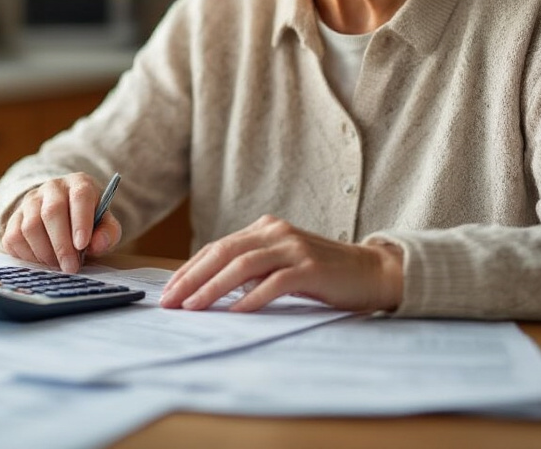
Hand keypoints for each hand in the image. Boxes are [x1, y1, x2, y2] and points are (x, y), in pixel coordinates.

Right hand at [0, 173, 122, 273]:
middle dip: (61, 244)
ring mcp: (30, 201)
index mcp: (79, 184)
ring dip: (44, 253)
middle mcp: (52, 188)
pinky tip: (42, 262)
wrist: (65, 217)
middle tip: (70, 267)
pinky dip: (27, 256)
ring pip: (30, 227)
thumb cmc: (88, 222)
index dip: (80, 221)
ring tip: (58, 265)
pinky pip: (13, 238)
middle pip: (51, 212)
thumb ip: (108, 233)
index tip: (82, 245)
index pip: (80, 196)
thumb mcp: (105, 225)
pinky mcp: (14, 217)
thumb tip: (98, 244)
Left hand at [159, 215, 402, 312]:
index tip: (168, 291)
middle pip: (223, 253)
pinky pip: (275, 282)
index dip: (189, 269)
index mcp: (264, 228)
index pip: (216, 247)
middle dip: (192, 278)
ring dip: (213, 288)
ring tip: (194, 307)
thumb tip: (207, 291)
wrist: (372, 272)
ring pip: (243, 265)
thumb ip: (251, 270)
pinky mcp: (311, 268)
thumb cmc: (322, 274)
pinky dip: (252, 298)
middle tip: (170, 301)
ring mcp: (294, 248)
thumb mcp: (280, 264)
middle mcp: (276, 233)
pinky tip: (235, 312)